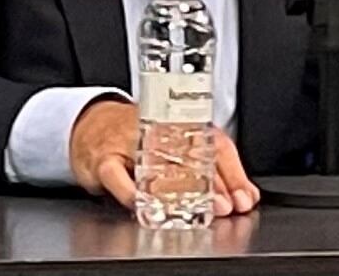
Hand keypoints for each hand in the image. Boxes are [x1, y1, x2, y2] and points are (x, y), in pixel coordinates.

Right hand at [71, 99, 258, 216]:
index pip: (217, 148)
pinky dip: (131, 192)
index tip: (244, 197)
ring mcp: (131, 144)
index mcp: (185, 128)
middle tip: (223, 206)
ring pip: (158, 167)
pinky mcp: (104, 159)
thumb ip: (211, 174)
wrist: (93, 128)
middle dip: (212, 186)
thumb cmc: (140, 142)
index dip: (234, 175)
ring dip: (176, 192)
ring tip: (191, 210)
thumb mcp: (177, 153)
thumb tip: (245, 196)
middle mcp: (162, 132)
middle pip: (192, 158)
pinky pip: (118, 176)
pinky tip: (143, 204)